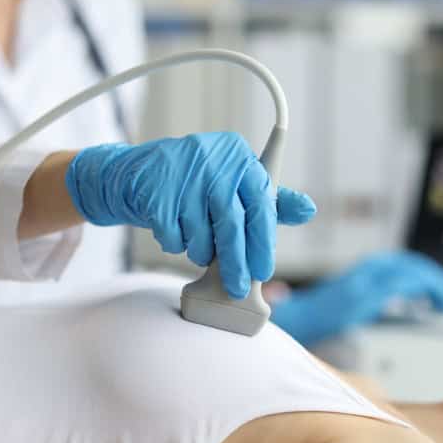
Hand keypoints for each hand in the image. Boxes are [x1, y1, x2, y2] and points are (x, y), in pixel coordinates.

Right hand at [65, 132, 315, 297]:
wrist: (133, 174)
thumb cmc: (194, 184)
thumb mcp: (234, 185)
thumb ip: (270, 200)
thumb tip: (308, 209)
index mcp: (239, 156)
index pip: (261, 203)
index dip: (263, 242)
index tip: (263, 271)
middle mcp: (213, 159)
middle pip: (232, 223)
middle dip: (235, 262)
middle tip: (237, 287)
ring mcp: (182, 175)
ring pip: (201, 235)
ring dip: (200, 252)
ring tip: (196, 242)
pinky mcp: (156, 193)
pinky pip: (175, 238)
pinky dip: (176, 244)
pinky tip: (174, 230)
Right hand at [269, 251, 442, 344]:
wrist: (282, 328)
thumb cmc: (314, 324)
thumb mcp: (350, 308)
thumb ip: (373, 302)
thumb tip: (405, 306)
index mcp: (363, 273)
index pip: (404, 265)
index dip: (430, 276)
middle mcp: (363, 272)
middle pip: (410, 264)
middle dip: (437, 279)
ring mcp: (361, 282)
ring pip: (410, 270)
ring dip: (436, 282)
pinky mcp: (359, 296)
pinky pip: (400, 284)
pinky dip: (424, 289)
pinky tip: (435, 304)